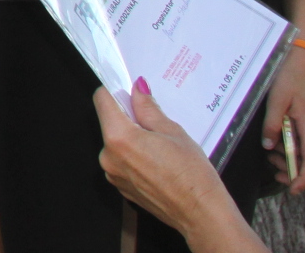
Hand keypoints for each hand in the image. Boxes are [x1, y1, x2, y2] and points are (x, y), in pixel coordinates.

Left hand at [96, 80, 254, 246]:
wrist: (202, 214)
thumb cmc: (192, 174)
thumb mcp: (173, 132)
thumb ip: (148, 108)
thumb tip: (137, 88)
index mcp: (119, 138)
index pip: (102, 100)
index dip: (115, 91)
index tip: (128, 91)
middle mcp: (108, 156)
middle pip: (109, 122)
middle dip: (127, 117)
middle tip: (154, 122)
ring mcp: (113, 174)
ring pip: (116, 143)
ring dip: (131, 138)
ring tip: (160, 146)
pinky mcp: (121, 187)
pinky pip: (121, 162)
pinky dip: (133, 156)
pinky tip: (157, 162)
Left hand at [262, 46, 304, 193]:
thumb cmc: (291, 74)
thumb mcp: (277, 99)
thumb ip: (273, 124)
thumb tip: (269, 146)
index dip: (303, 180)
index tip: (290, 189)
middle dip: (296, 174)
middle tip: (275, 173)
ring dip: (293, 161)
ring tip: (272, 158)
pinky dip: (295, 150)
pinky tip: (279, 144)